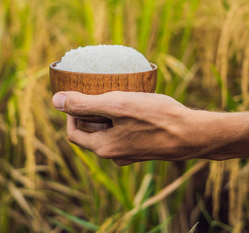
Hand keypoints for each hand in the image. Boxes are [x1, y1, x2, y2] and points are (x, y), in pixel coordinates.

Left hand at [52, 91, 224, 165]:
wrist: (193, 134)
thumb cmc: (156, 118)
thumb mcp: (117, 105)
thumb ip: (85, 104)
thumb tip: (55, 101)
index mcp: (104, 148)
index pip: (74, 133)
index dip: (70, 114)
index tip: (77, 96)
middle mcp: (115, 155)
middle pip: (91, 133)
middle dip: (90, 112)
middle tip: (98, 91)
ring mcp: (130, 154)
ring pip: (109, 132)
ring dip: (108, 114)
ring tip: (117, 94)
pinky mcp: (143, 149)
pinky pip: (125, 133)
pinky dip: (123, 119)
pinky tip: (136, 105)